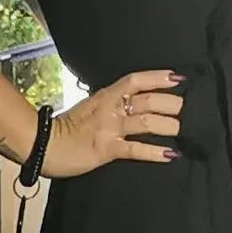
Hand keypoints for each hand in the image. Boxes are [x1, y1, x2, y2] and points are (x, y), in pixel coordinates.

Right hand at [41, 69, 184, 177]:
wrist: (43, 145)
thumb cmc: (65, 129)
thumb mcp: (89, 108)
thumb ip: (110, 104)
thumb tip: (131, 104)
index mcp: (105, 96)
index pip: (135, 80)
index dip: (158, 77)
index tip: (178, 78)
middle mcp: (110, 108)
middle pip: (148, 100)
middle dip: (172, 104)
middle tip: (188, 109)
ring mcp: (109, 128)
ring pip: (147, 122)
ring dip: (169, 126)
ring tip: (183, 130)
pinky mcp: (107, 149)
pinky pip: (136, 149)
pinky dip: (155, 152)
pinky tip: (170, 155)